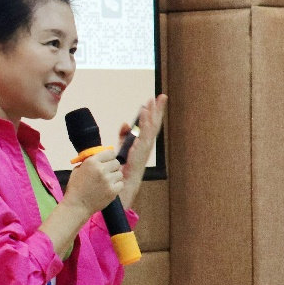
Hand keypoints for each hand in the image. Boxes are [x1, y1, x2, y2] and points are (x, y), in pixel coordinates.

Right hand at [64, 147, 123, 217]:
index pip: (110, 152)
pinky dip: (116, 186)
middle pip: (116, 162)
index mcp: (92, 162)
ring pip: (119, 173)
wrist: (76, 206)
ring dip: (114, 177)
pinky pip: (121, 184)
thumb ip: (89, 161)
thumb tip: (99, 155)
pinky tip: (108, 188)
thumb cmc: (75, 187)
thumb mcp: (78, 169)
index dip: (109, 156)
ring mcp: (108, 180)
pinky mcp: (113, 191)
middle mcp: (101, 169)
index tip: (108, 160)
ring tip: (106, 182)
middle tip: (107, 172)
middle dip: (112, 167)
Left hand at [117, 94, 166, 208]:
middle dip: (157, 111)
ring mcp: (143, 153)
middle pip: (153, 126)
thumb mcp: (122, 148)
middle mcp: (146, 147)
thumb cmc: (123, 169)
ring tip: (149, 105)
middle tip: (161, 96)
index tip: (158, 98)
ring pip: (148, 132)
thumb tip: (126, 123)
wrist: (122, 188)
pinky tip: (143, 120)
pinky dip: (143, 130)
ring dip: (149, 118)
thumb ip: (124, 135)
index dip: (155, 111)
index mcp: (143, 143)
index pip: (150, 124)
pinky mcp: (137, 158)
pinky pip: (141, 142)